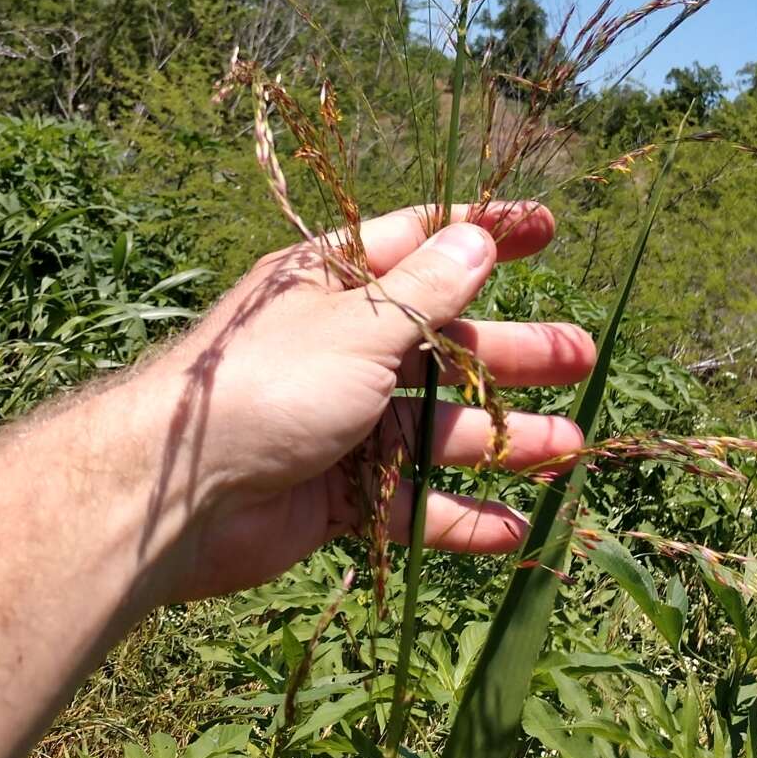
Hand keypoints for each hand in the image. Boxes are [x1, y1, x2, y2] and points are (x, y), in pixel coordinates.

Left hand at [133, 202, 596, 599]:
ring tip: (569, 447)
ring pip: (433, 428)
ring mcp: (337, 423)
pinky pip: (407, 503)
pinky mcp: (333, 495)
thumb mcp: (360, 325)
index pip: (421, 245)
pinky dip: (456, 517)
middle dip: (512, 350)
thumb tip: (478, 238)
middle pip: (442, 343)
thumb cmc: (267, 385)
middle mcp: (340, 347)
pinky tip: (512, 529)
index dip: (484, 234)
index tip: (547, 227)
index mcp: (334, 285)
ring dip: (499, 437)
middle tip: (581, 356)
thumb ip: (427, 290)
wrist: (175, 494)